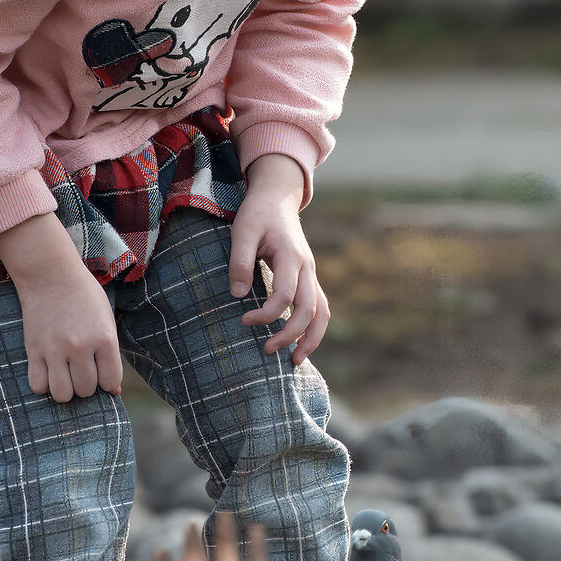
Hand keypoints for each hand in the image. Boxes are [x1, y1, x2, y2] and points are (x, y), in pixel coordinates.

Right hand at [0, 211, 122, 401]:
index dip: (107, 381)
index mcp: (104, 338)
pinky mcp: (33, 350)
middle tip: (82, 370)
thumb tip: (113, 391)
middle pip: (86, 390)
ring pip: (62, 394)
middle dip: (86, 385)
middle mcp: (80, 346)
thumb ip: (111, 355)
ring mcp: (55, 349)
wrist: (51, 275)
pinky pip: (38, 386)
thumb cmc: (84, 297)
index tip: (101, 371)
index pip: (110, 381)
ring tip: (66, 374)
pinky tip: (49, 372)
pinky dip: (44, 385)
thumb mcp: (106, 320)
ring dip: (66, 390)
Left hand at [231, 153, 330, 364]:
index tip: (243, 319)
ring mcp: (311, 273)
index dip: (266, 314)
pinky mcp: (308, 278)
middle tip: (266, 351)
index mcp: (291, 256)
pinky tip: (299, 343)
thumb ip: (240, 262)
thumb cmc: (257, 214)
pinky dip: (313, 328)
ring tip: (295, 361)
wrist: (277, 198)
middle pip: (309, 310)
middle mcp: (307, 267)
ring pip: (322, 312)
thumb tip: (238, 296)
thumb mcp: (242, 231)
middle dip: (291, 335)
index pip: (285, 295)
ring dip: (312, 338)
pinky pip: (319, 307)